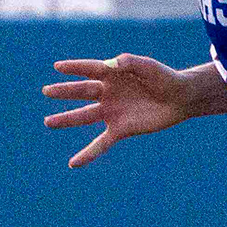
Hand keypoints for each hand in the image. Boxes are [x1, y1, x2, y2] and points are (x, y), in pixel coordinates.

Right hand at [43, 53, 205, 166]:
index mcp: (113, 74)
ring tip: (48, 122)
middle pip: (82, 92)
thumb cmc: (164, 78)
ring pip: (84, 116)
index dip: (75, 68)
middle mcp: (108, 93)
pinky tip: (73, 164)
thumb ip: (129, 62)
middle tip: (46, 91)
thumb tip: (113, 64)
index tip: (57, 67)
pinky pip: (100, 143)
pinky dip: (87, 154)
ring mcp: (112, 112)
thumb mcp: (148, 66)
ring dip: (66, 119)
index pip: (90, 69)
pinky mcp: (120, 129)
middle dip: (64, 92)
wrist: (180, 99)